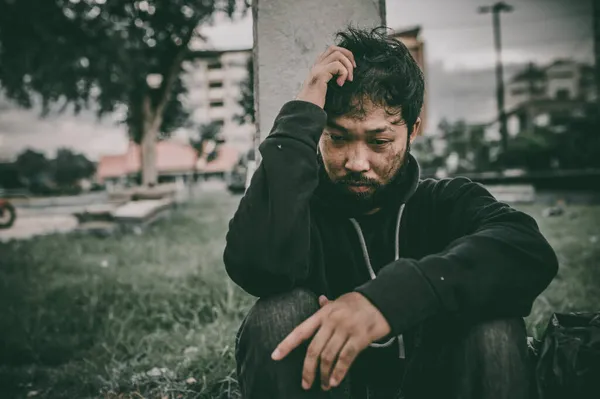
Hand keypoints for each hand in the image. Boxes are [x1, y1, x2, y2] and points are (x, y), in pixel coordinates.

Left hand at [271, 292, 390, 390]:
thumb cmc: (359, 303)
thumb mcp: (340, 300)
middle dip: (308, 369)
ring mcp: (346, 329)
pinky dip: (339, 372)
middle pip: (313, 349)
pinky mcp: (360, 337)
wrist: (382, 300)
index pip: (300, 331)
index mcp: (323, 314)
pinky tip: (335, 381)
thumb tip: (320, 300)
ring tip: (324, 385)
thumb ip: (328, 305)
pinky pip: (346, 358)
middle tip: (306, 383)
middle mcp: (332, 322)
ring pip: (328, 356)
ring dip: (324, 374)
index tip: (275, 356)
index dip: (286, 344)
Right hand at [296, 45, 355, 108]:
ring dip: (347, 66)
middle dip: (348, 56)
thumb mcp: (325, 87)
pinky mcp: (320, 75)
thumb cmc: (316, 102)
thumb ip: (331, 78)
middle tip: (354, 69)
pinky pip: (337, 65)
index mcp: (317, 67)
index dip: (344, 55)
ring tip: (348, 79)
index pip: (331, 50)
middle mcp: (316, 65)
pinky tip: (340, 84)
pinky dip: (343, 73)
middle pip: (334, 48)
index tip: (351, 68)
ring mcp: (317, 69)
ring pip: (337, 54)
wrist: (306, 111)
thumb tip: (345, 75)